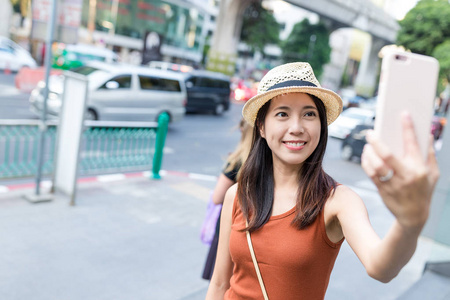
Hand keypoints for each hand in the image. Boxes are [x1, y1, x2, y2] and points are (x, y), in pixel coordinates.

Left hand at [361, 112, 439, 230]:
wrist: (413, 216)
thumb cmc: (424, 191)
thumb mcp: (433, 174)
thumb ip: (430, 154)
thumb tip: (427, 134)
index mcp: (420, 169)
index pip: (413, 144)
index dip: (408, 127)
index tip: (403, 113)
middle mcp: (406, 175)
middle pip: (387, 154)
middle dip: (377, 141)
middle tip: (370, 132)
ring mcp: (393, 184)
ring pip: (376, 164)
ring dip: (369, 152)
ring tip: (368, 145)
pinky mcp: (382, 189)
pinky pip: (370, 173)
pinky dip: (366, 162)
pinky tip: (366, 155)